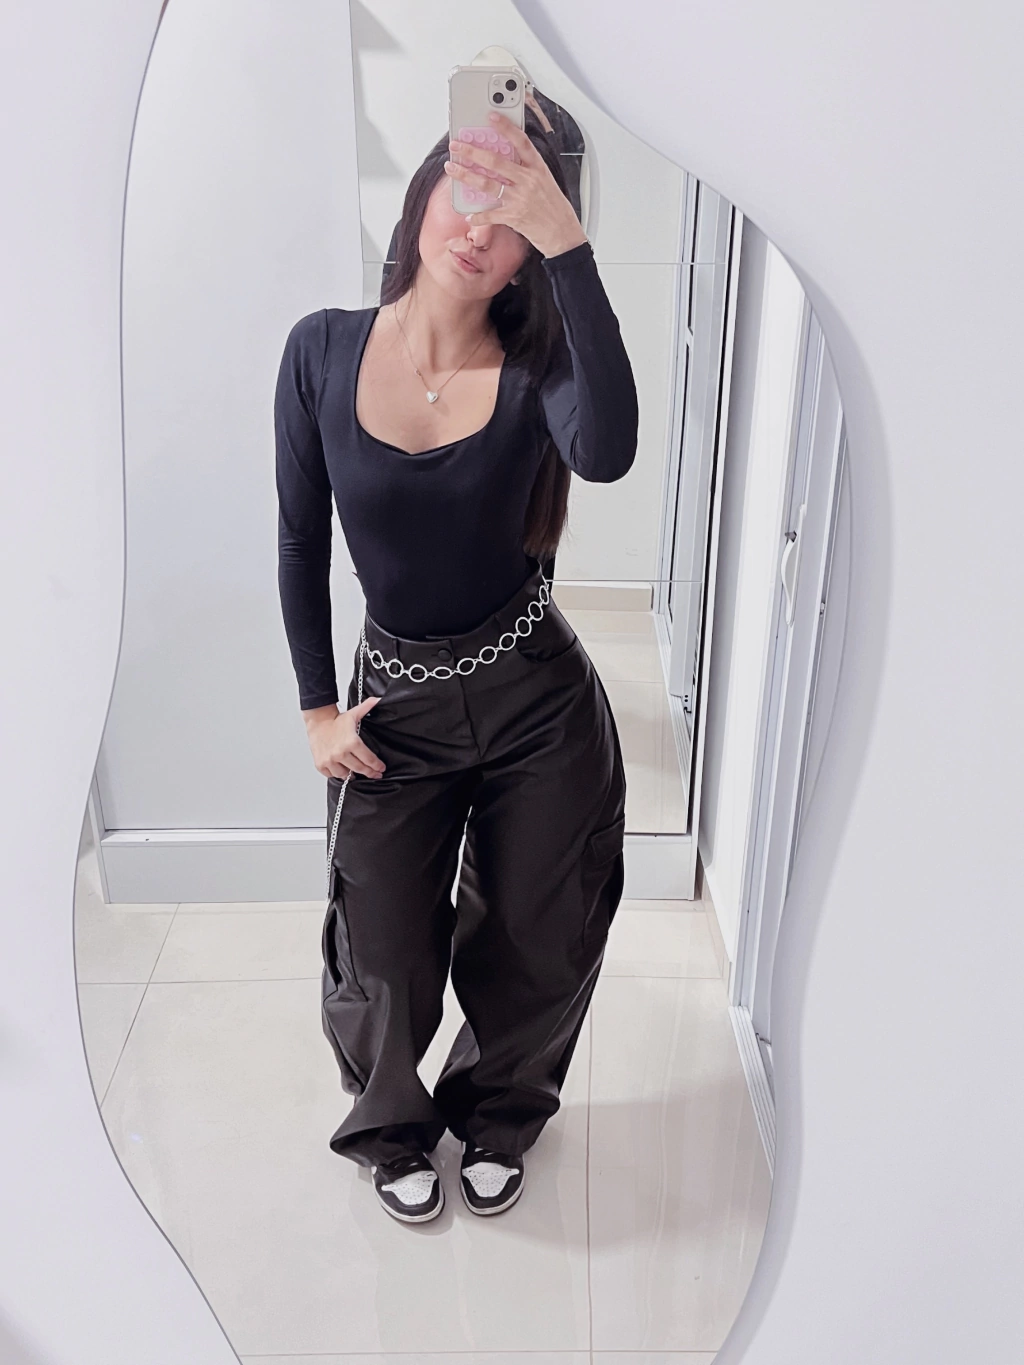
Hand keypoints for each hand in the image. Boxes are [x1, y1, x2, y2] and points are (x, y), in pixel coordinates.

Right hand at [306, 697, 385, 780]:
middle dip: (370, 772)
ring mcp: (330, 760)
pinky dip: (337, 773)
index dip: (377, 766)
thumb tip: (378, 700)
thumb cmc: (336, 721)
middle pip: (360, 769)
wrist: (317, 721)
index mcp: (352, 742)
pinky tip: (342, 770)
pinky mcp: (321, 764)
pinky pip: (332, 774)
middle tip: (375, 774)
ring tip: (356, 772)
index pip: (369, 759)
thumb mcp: (354, 714)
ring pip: (345, 775)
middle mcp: (341, 753)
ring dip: (352, 774)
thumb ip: (368, 707)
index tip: (381, 769)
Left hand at [445, 111, 587, 259]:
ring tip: (452, 168)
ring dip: (466, 175)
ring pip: (487, 183)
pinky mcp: (514, 217)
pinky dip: (478, 216)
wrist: (563, 234)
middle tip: (456, 145)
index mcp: (538, 168)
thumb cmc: (554, 208)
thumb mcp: (545, 181)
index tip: (491, 116)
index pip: (521, 142)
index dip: (506, 127)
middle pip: (496, 162)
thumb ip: (527, 170)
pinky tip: (468, 214)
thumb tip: (503, 161)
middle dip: (472, 151)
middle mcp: (528, 181)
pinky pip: (490, 214)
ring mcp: (520, 198)